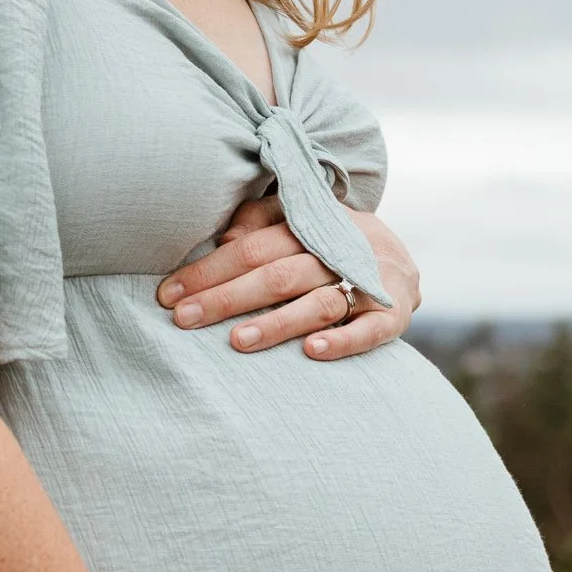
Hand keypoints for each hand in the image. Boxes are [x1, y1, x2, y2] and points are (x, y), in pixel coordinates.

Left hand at [154, 195, 422, 359]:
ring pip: (319, 303)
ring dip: (277, 323)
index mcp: (312, 224)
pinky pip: (371, 330)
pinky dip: (343, 340)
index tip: (170, 294)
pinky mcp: (395, 314)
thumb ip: (260, 221)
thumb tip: (224, 239)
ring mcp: (370, 282)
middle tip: (184, 319)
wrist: (402, 258)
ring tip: (237, 342)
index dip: (210, 270)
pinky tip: (311, 352)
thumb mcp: (298, 218)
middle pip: (278, 275)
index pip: (253, 247)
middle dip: (227, 297)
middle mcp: (341, 250)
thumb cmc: (329, 241)